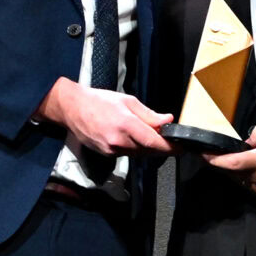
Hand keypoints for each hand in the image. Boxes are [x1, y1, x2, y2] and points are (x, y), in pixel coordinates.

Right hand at [38, 78, 171, 154]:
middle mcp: (119, 141)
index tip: (182, 148)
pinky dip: (136, 148)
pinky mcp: (107, 154)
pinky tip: (135, 138)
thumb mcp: (128, 101)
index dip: (170, 147)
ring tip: (152, 135)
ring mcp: (112, 150)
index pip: (154, 142)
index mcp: (126, 125)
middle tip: (171, 140)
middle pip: (149, 150)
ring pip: (139, 153)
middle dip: (162, 147)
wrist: (72, 108)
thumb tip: (167, 120)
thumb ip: (149, 114)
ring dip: (149, 147)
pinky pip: (129, 153)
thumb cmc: (100, 101)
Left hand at [206, 122, 255, 201]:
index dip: (214, 160)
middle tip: (227, 155)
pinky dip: (252, 181)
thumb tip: (246, 143)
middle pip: (234, 174)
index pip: (230, 163)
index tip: (204, 155)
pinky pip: (255, 190)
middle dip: (228, 165)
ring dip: (241, 173)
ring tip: (249, 162)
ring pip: (244, 182)